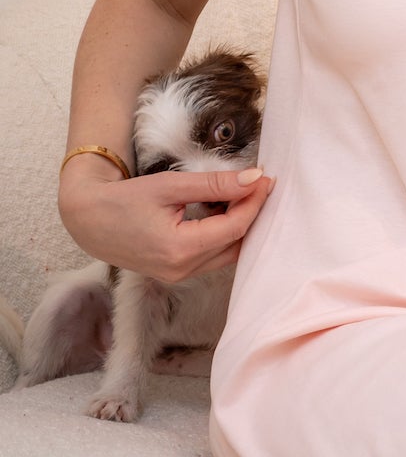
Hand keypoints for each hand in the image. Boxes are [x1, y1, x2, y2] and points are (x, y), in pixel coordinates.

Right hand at [58, 159, 273, 281]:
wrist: (88, 220)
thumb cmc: (124, 199)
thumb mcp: (171, 185)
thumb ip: (214, 184)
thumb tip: (254, 179)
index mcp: (180, 249)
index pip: (235, 227)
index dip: (255, 202)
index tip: (266, 179)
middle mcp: (182, 270)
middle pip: (235, 243)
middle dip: (251, 214)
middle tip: (260, 185)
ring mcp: (178, 276)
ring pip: (226, 253)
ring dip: (239, 226)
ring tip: (242, 196)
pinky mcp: (175, 275)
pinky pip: (212, 257)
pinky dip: (223, 236)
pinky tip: (223, 212)